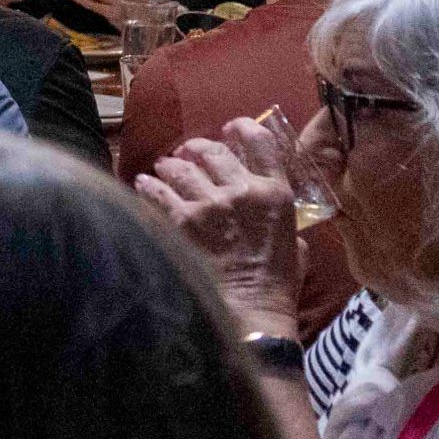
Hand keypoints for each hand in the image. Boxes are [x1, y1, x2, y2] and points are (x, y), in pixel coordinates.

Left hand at [135, 112, 305, 334]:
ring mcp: (210, 204)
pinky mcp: (182, 220)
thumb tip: (269, 211)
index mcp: (275, 192)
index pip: (260, 142)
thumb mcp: (296, 243)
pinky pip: (158, 192)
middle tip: (189, 152)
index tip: (230, 128)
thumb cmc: (277, 283)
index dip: (242, 128)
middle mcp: (242, 190)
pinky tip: (142, 183)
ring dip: (171, 165)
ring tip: (164, 168)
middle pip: (213, 150)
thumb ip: (283, 219)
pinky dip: (148, 185)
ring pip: (181, 167)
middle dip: (198, 148)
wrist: (252, 311)